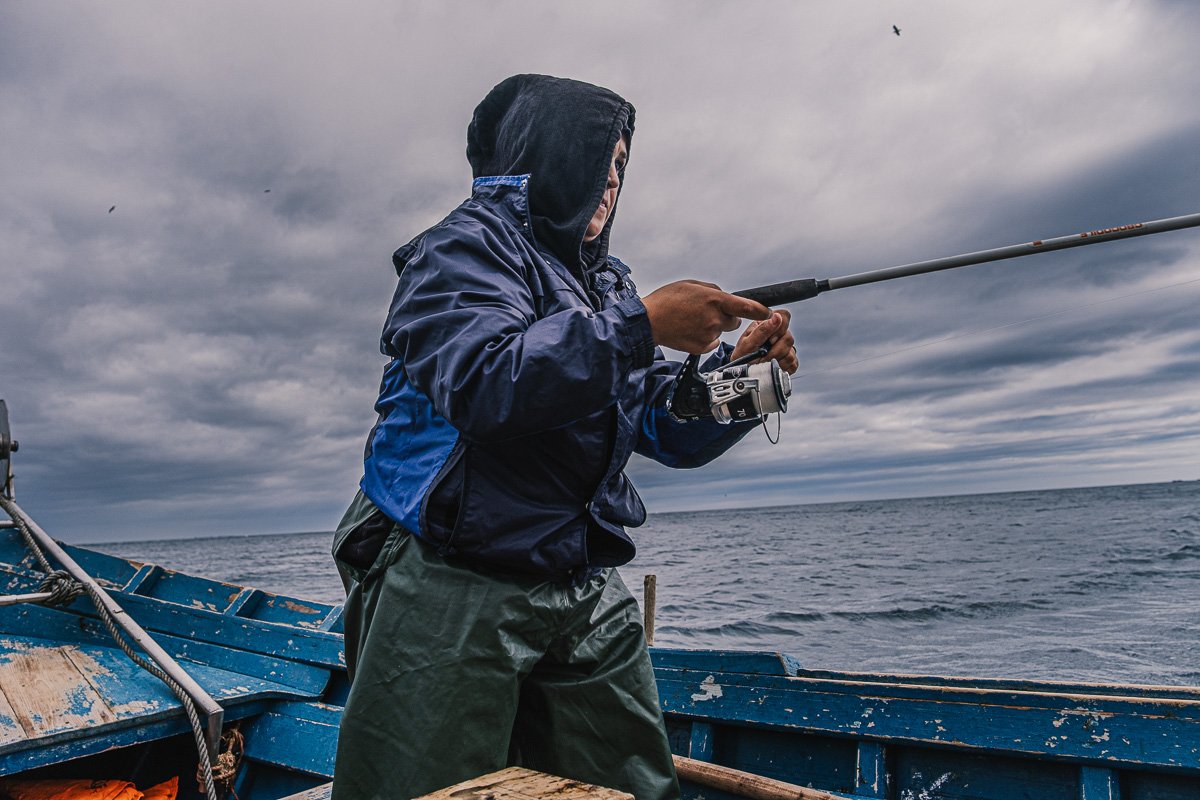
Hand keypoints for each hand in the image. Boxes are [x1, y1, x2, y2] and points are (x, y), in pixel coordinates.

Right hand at [642, 280, 769, 353]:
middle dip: (728, 317)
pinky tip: (689, 331)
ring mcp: (709, 335)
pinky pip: (711, 342)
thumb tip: (725, 297)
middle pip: (735, 322)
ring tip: (692, 321)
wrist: (648, 322)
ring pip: (721, 331)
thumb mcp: (692, 285)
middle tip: (709, 313)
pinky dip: (704, 337)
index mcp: (715, 300)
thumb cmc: (667, 300)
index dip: (762, 311)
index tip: (769, 313)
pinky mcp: (702, 347)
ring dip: (713, 327)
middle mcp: (715, 319)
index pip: (749, 308)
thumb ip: (713, 291)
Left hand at [730, 309, 797, 373]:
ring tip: (765, 362)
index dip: (780, 329)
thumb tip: (777, 317)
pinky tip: (772, 366)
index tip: (770, 340)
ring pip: (791, 352)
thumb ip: (762, 330)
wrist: (741, 373)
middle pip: (789, 338)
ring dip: (777, 360)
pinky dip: (783, 367)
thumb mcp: (747, 343)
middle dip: (775, 350)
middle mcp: (778, 334)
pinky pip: (793, 364)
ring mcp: (785, 347)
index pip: (784, 316)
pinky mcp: (789, 360)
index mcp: (767, 324)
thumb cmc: (742, 356)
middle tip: (763, 356)